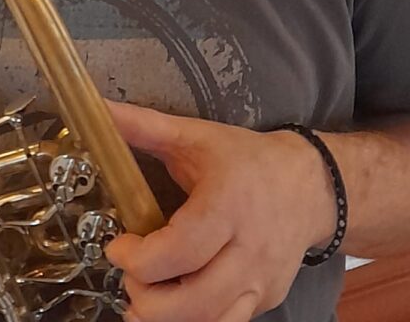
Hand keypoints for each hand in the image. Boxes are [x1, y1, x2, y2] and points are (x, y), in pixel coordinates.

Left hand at [103, 101, 336, 321]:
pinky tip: (174, 306)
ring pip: (212, 321)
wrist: (310, 185)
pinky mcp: (267, 299)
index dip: (140, 259)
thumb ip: (144, 126)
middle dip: (147, 299)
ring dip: (167, 319)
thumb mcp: (195, 135)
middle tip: (129, 278)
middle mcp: (249, 250)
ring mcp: (261, 281)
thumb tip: (99, 109)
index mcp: (228, 205)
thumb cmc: (247, 160)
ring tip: (142, 299)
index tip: (118, 247)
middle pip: (195, 301)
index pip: (183, 250)